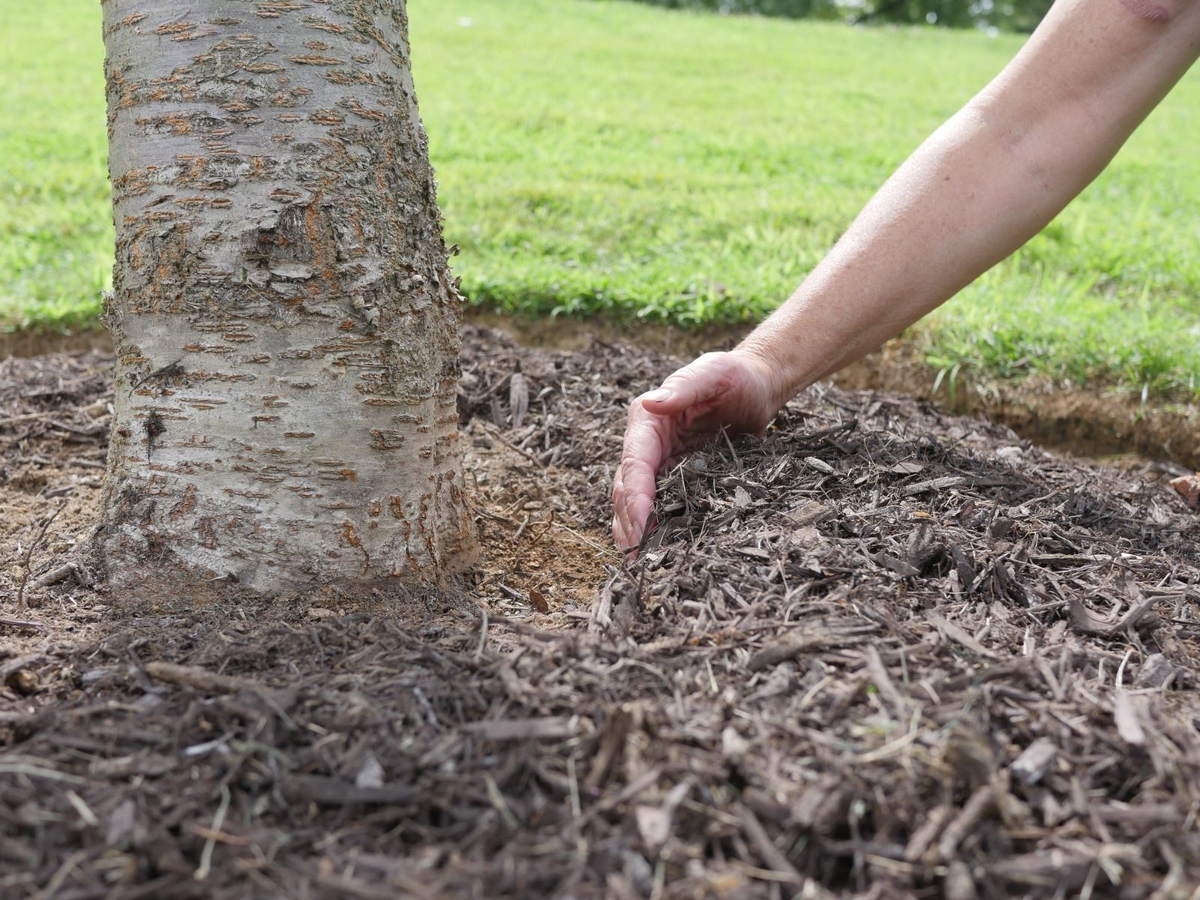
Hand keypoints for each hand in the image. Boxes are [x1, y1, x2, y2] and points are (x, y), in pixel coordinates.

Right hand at [612, 349, 783, 556]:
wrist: (756, 387)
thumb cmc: (734, 377)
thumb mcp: (712, 374)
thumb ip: (683, 388)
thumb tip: (650, 402)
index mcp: (647, 422)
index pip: (634, 464)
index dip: (635, 498)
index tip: (640, 527)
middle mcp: (646, 444)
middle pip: (628, 489)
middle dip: (630, 523)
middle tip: (637, 559)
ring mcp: (659, 463)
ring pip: (637, 503)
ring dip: (635, 532)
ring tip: (640, 565)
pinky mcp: (675, 477)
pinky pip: (661, 506)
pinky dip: (656, 529)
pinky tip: (659, 553)